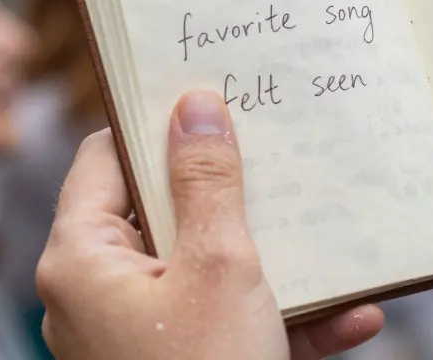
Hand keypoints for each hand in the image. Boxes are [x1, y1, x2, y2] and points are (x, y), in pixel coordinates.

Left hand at [36, 91, 383, 359]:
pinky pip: (229, 328)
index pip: (103, 157)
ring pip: (207, 274)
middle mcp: (96, 295)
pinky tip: (352, 316)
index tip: (212, 98)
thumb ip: (208, 182)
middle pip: (162, 214)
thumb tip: (195, 106)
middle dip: (235, 194)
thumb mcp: (220, 266)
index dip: (155, 124)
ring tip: (332, 234)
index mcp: (80, 259)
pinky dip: (283, 322)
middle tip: (280, 153)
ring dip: (276, 262)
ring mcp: (137, 338)